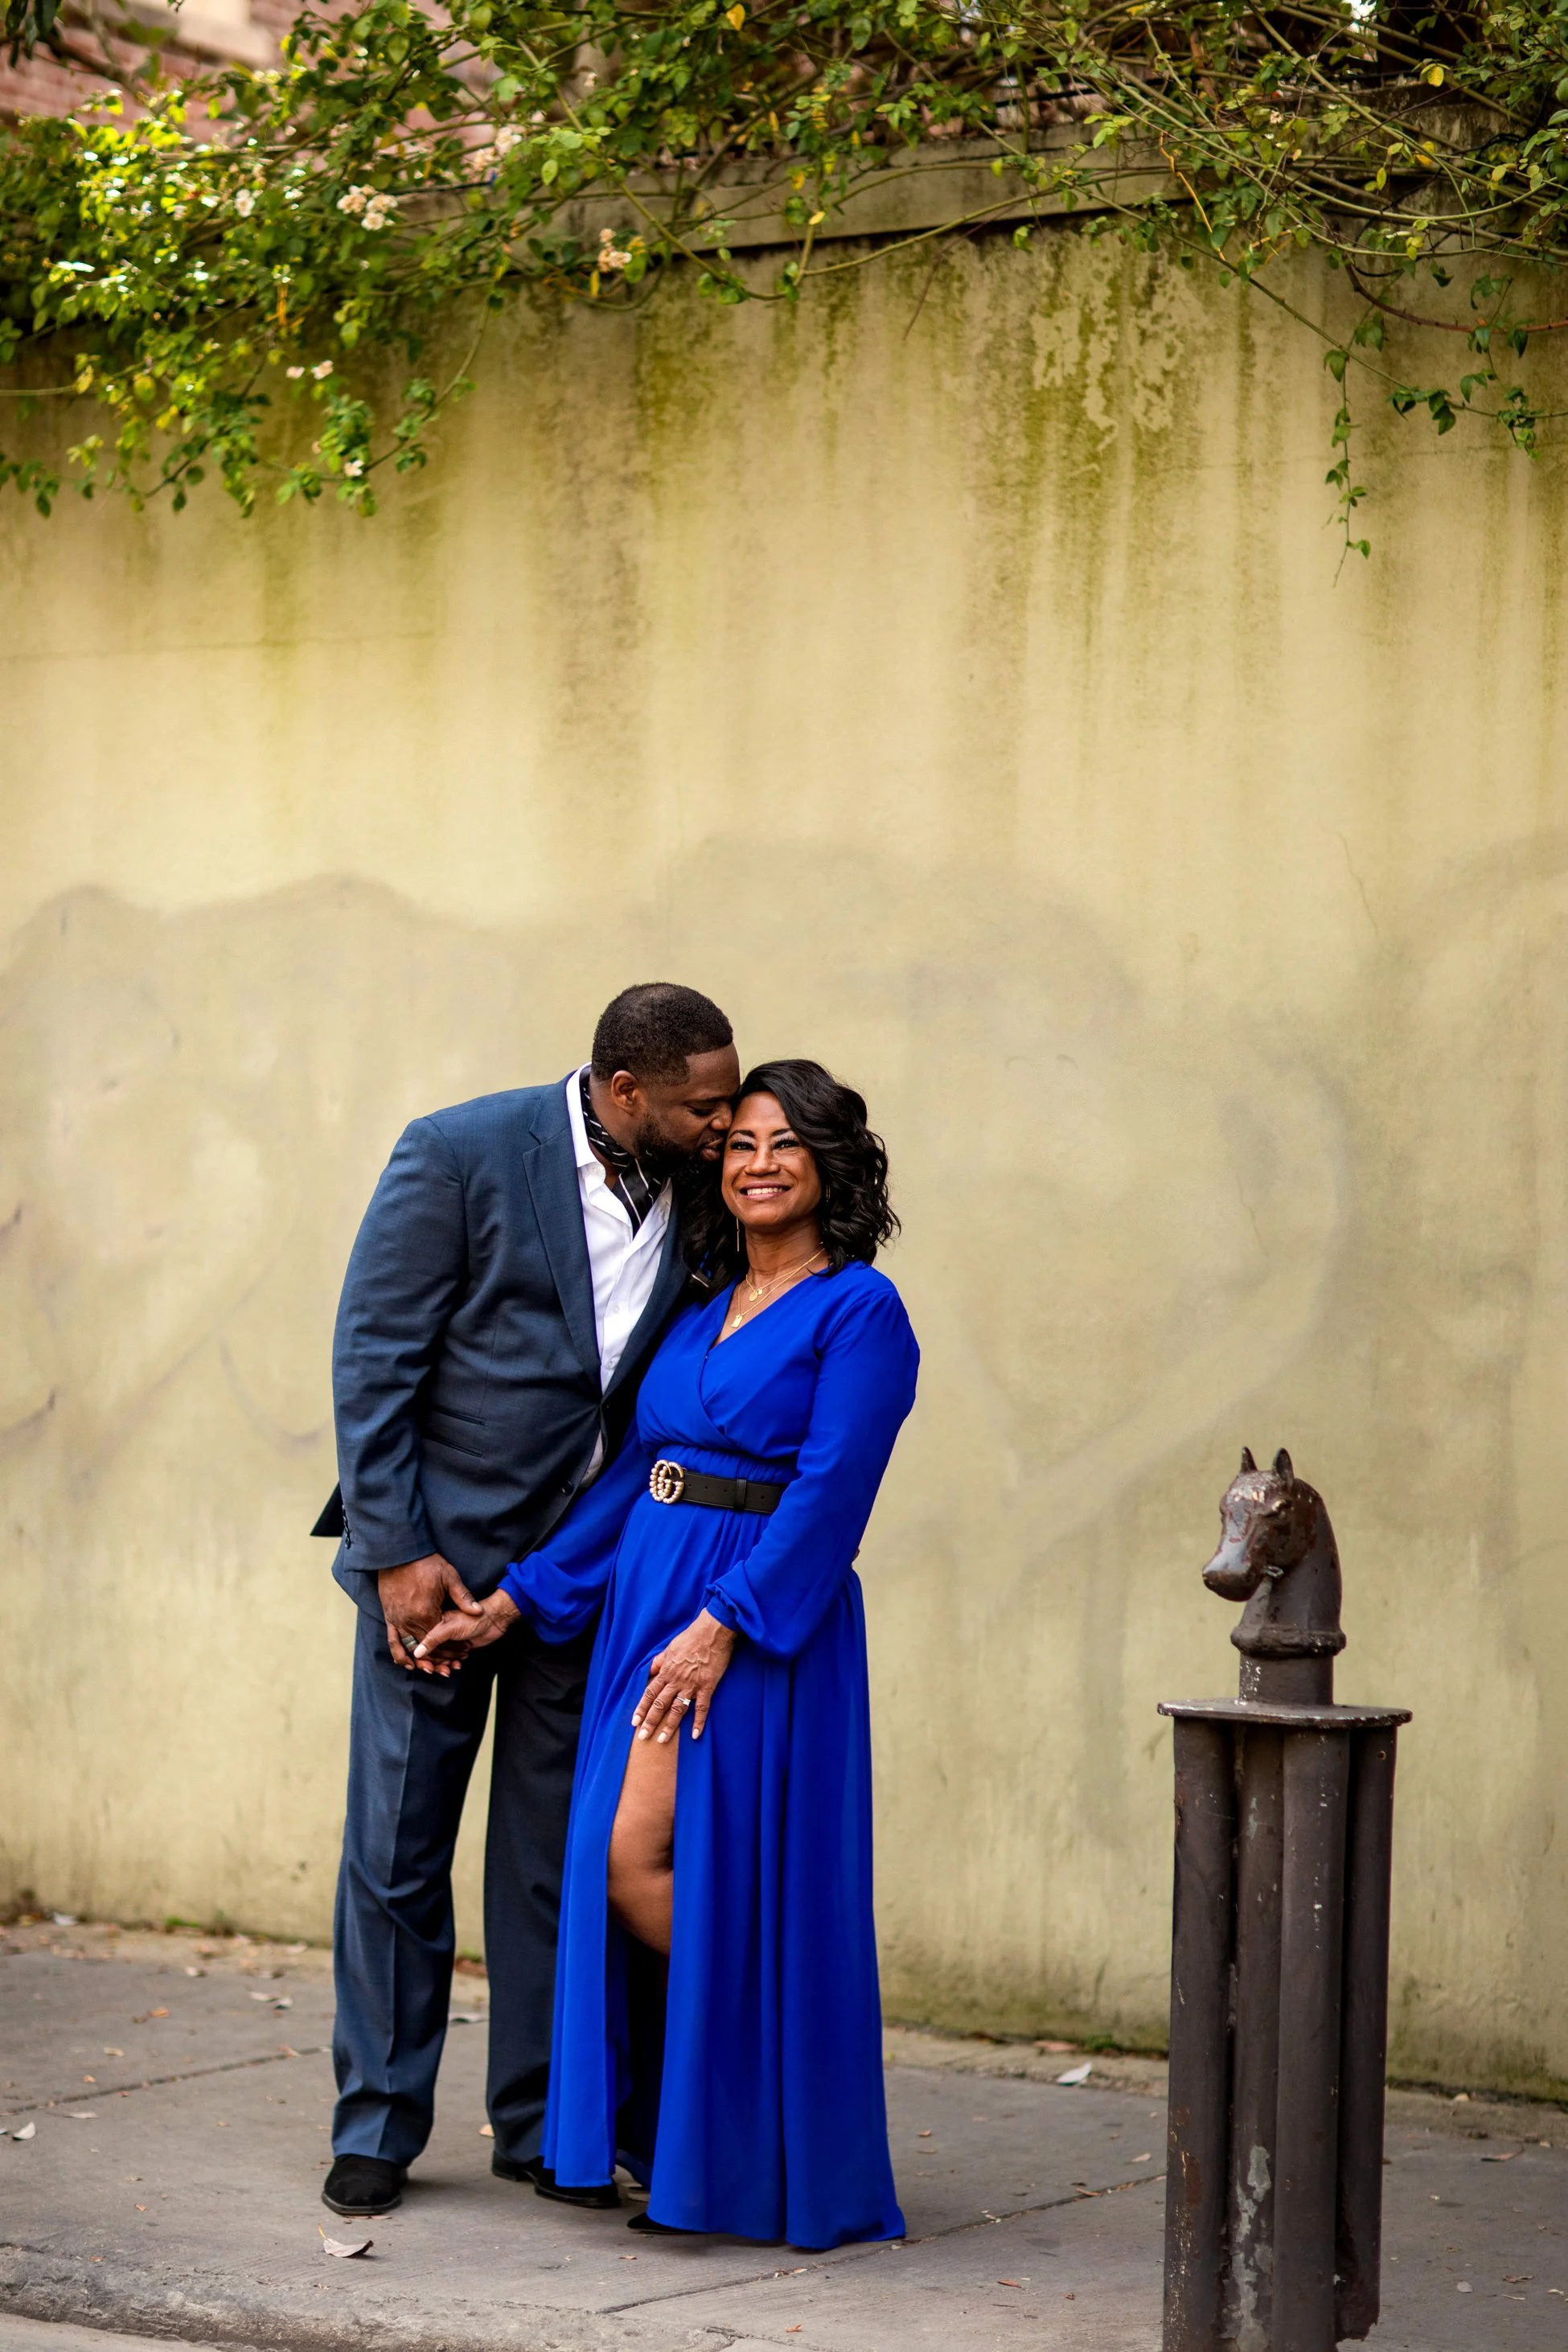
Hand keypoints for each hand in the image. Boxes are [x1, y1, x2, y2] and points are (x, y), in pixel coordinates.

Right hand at [378, 1554, 482, 1676]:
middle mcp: (410, 1621)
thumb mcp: (449, 1577)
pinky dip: (399, 1655)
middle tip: (452, 1667)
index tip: (463, 1653)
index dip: (453, 1649)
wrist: (399, 1554)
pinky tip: (408, 1664)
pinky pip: (393, 1641)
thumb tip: (477, 1611)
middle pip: (426, 1648)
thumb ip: (462, 1597)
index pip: (441, 1640)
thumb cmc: (426, 1564)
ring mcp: (398, 1620)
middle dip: (440, 1659)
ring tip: (433, 1669)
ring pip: (411, 1648)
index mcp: (426, 1613)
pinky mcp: (389, 1617)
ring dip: (422, 1661)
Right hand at [413, 1587, 520, 1667]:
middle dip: (435, 1664)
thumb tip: (416, 1653)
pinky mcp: (457, 1646)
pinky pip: (450, 1659)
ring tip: (451, 1669)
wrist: (493, 1620)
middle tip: (443, 1670)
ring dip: (444, 1666)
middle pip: (429, 1653)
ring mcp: (448, 1640)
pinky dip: (452, 1664)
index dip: (423, 1658)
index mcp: (433, 1625)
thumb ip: (433, 1639)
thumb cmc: (473, 1619)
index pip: (421, 1645)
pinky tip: (458, 1665)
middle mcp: (438, 1633)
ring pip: (439, 1657)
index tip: (428, 1668)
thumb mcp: (449, 1628)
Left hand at [632, 1609, 735, 1743]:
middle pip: (660, 1704)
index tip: (634, 1721)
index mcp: (666, 1671)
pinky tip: (695, 1734)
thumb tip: (649, 1671)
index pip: (650, 1693)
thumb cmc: (691, 1637)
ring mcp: (692, 1685)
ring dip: (669, 1726)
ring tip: (662, 1740)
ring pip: (677, 1709)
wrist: (712, 1632)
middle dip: (650, 1721)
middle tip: (643, 1737)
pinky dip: (699, 1722)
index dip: (641, 1708)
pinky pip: (702, 1708)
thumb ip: (659, 1661)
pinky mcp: (707, 1686)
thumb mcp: (670, 1647)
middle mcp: (676, 1680)